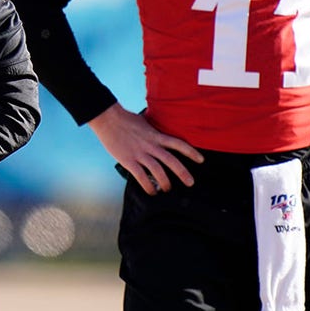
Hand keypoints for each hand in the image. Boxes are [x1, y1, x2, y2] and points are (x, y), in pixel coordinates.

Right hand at [88, 103, 203, 195]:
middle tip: (190, 183)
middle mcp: (150, 145)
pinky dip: (148, 186)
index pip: (178, 143)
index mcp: (156, 135)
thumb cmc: (126, 119)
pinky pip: (141, 176)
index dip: (191, 152)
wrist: (108, 118)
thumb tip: (161, 136)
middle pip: (171, 160)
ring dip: (165, 183)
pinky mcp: (128, 160)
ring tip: (167, 189)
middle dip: (183, 173)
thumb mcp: (145, 123)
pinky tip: (151, 192)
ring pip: (158, 171)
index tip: (201, 160)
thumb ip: (154, 132)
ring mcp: (139, 153)